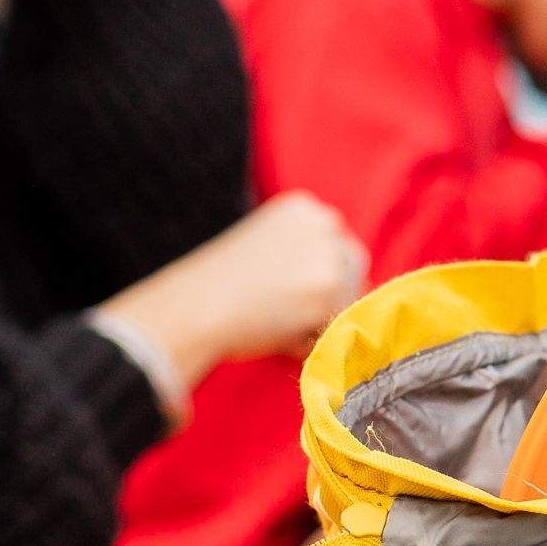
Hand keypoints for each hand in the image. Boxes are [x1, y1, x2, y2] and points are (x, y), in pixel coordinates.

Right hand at [103, 193, 368, 386]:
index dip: (318, 275)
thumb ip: (302, 254)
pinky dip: (313, 339)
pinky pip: (338, 325)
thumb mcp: (263, 247)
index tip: (290, 292)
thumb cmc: (217, 285)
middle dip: (329, 296)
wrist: (195, 307)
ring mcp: (328, 258)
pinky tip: (280, 337)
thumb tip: (346, 285)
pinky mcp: (329, 293)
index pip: (335, 243)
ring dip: (320, 319)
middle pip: (351, 268)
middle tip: (287, 314)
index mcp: (303, 207)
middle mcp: (323, 224)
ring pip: (347, 298)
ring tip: (276, 324)